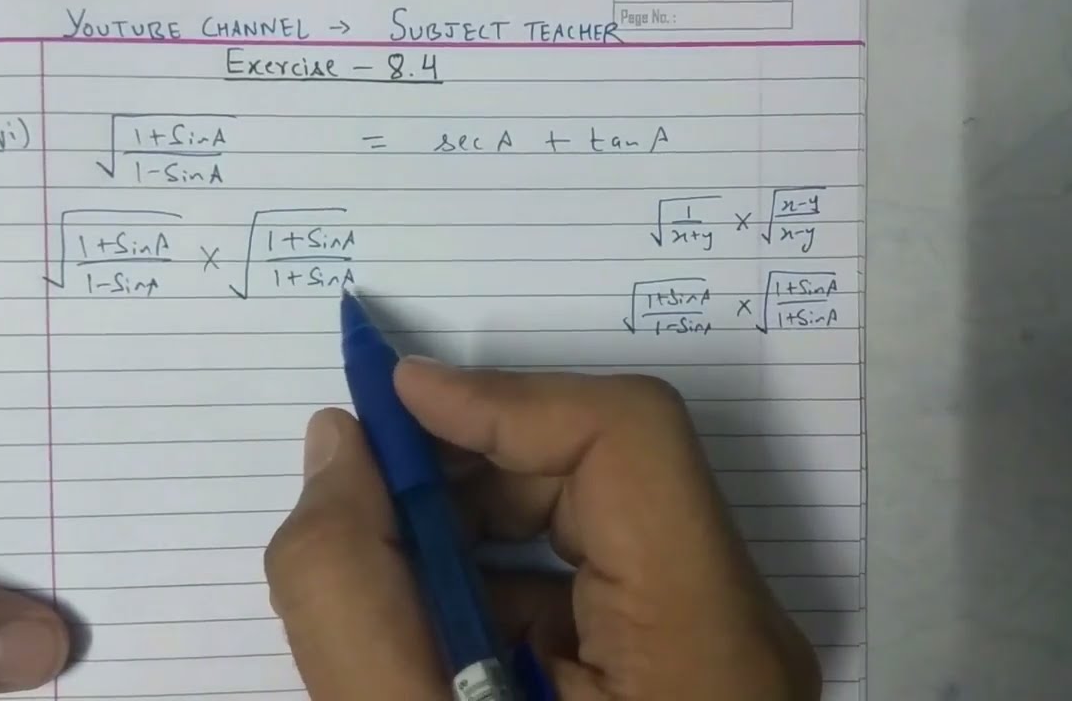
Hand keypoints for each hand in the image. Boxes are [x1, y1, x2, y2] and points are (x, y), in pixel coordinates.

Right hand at [265, 358, 821, 699]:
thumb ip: (350, 596)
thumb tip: (338, 453)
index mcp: (707, 639)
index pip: (627, 439)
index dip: (501, 400)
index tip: (386, 402)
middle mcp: (733, 632)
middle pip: (607, 476)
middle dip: (471, 471)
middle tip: (359, 497)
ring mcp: (713, 661)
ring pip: (589, 536)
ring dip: (474, 534)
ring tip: (382, 581)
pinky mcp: (679, 686)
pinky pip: (586, 596)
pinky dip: (496, 594)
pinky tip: (433, 644)